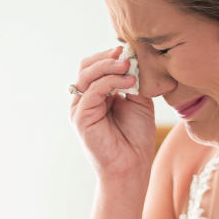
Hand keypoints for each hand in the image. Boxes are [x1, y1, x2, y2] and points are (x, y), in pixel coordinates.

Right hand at [69, 46, 155, 181]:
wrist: (132, 167)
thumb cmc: (136, 139)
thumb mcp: (139, 101)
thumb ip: (134, 80)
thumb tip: (131, 56)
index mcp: (96, 96)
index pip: (96, 66)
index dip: (111, 56)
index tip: (130, 50)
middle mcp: (84, 100)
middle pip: (87, 66)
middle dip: (107, 57)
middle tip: (127, 54)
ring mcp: (80, 109)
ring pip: (87, 75)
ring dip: (109, 66)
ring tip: (129, 67)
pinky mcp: (80, 117)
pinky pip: (92, 90)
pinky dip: (110, 81)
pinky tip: (128, 82)